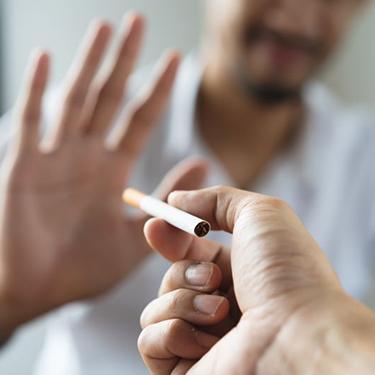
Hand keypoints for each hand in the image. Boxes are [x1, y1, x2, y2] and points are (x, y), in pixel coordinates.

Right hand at [0, 14, 206, 338]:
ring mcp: (55, 158)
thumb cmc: (84, 269)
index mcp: (112, 172)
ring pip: (74, 100)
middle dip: (124, 62)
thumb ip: (166, 198)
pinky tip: (47, 61)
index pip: (140, 120)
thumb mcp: (137, 236)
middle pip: (110, 98)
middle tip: (139, 23)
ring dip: (89, 64)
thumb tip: (202, 161)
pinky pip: (30, 122)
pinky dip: (37, 92)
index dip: (157, 90)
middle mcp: (86, 157)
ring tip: (105, 28)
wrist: (40, 292)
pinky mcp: (23, 166)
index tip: (176, 61)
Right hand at [138, 186, 374, 373]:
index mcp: (237, 275)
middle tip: (212, 276)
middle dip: (183, 270)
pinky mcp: (184, 370)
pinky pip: (149, 340)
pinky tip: (207, 340)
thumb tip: (176, 200)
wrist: (300, 338)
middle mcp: (220, 307)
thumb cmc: (285, 273)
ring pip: (156, 307)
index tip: (155, 225)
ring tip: (220, 310)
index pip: (190, 253)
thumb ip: (216, 199)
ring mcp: (202, 340)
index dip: (170, 238)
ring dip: (183, 301)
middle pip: (171, 278)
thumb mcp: (259, 214)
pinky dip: (172, 332)